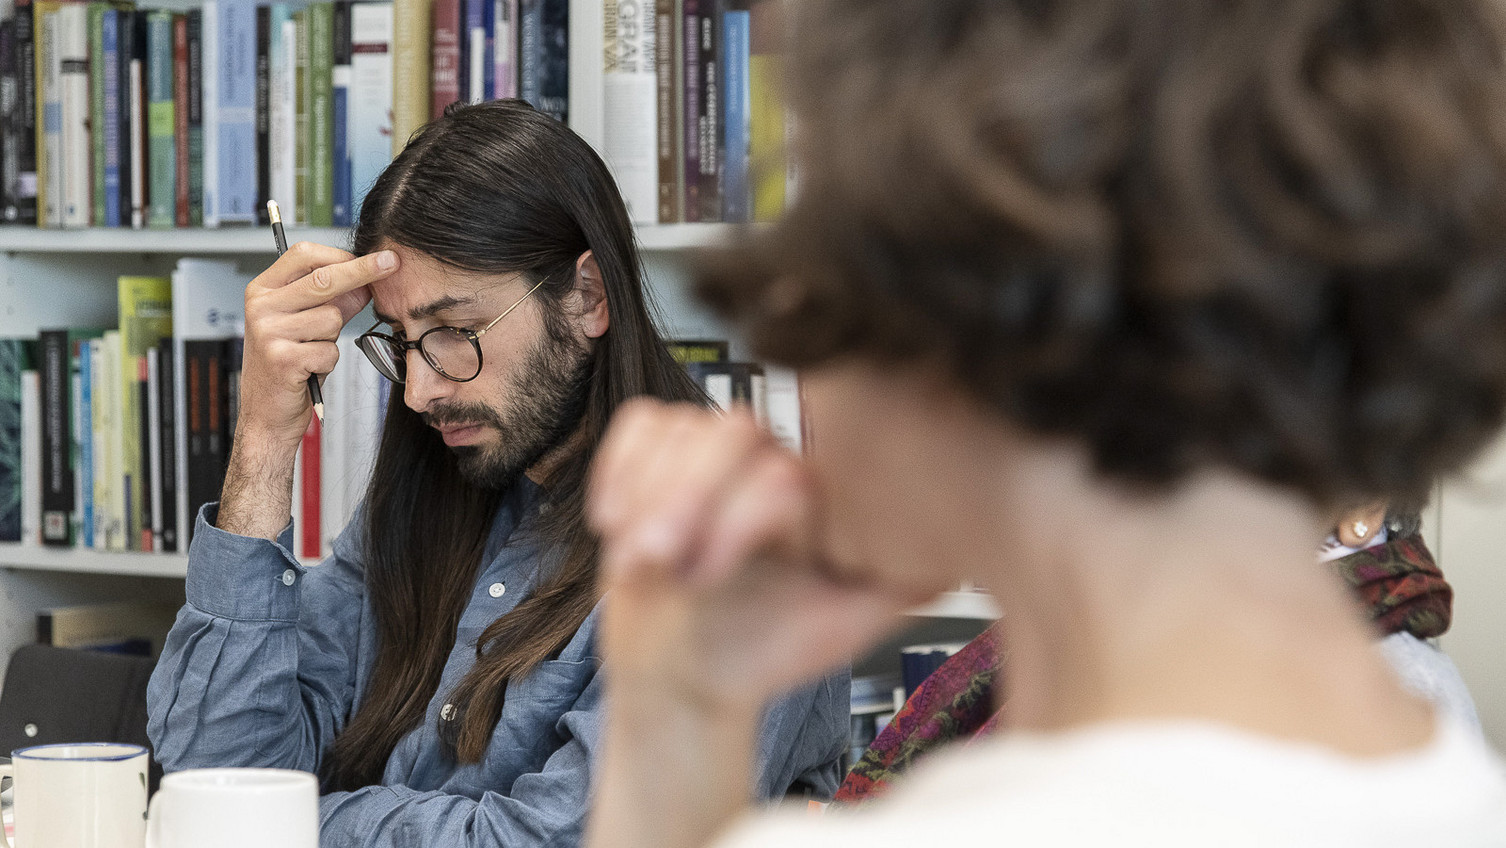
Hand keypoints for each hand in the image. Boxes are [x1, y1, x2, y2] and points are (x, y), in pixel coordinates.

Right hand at [237, 243, 393, 448]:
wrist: (265, 413)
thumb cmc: (287, 365)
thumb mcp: (306, 324)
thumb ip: (334, 299)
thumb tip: (369, 278)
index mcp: (262, 290)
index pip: (303, 255)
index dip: (342, 254)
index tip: (375, 257)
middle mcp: (261, 307)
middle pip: (324, 279)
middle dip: (363, 271)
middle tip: (391, 262)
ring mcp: (268, 332)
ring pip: (332, 319)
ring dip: (334, 338)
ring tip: (312, 351)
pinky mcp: (283, 359)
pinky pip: (330, 350)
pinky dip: (328, 361)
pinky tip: (310, 369)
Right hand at [588, 399, 916, 716]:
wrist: (690, 676)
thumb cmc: (765, 653)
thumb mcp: (841, 628)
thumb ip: (902, 585)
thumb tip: (957, 555)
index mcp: (817, 496)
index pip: (785, 471)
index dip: (740, 517)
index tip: (706, 576)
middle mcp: (770, 462)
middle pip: (731, 431)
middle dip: (687, 500)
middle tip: (660, 564)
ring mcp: (714, 456)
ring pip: (679, 427)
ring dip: (645, 495)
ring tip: (640, 561)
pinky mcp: (661, 453)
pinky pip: (640, 424)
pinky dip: (620, 469)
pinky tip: (616, 521)